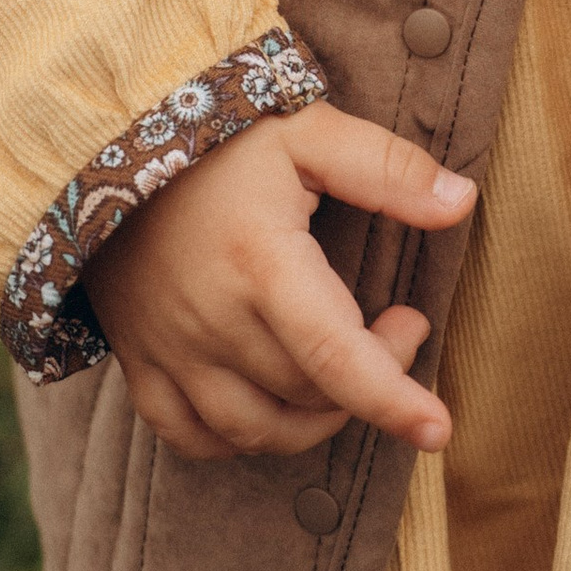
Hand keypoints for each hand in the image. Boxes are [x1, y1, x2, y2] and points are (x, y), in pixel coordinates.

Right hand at [89, 104, 475, 461]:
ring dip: (316, 418)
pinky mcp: (141, 362)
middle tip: (396, 325)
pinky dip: (242, 438)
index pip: (336, 356)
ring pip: (257, 429)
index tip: (439, 428)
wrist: (107, 140)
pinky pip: (192, 436)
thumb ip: (387, 168)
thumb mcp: (308, 132)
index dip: (392, 399)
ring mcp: (172, 350)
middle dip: (373, 376)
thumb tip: (463, 202)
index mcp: (261, 262)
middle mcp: (214, 320)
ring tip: (345, 367)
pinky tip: (274, 405)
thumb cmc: (220, 136)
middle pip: (308, 393)